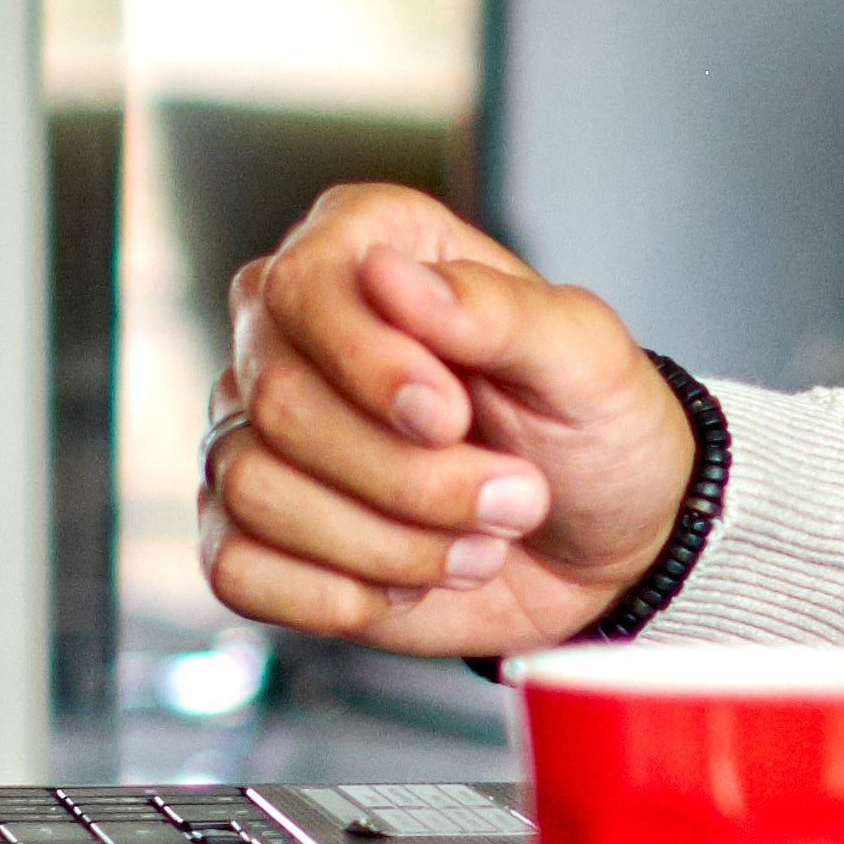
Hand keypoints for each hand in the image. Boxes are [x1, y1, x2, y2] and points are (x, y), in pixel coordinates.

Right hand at [196, 184, 699, 657]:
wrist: (606, 549)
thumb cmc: (594, 433)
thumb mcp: (585, 360)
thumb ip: (495, 309)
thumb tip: (389, 273)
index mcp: (368, 248)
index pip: (302, 286)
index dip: (370, 365)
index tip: (452, 416)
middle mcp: (294, 332)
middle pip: (279, 402)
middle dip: (410, 478)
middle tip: (512, 496)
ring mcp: (260, 432)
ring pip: (256, 489)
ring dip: (389, 544)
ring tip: (477, 544)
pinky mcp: (253, 529)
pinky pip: (238, 567)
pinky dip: (339, 595)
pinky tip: (409, 583)